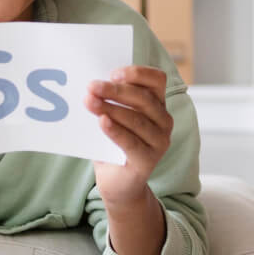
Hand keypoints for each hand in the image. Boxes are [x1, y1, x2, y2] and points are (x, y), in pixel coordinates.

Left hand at [85, 65, 172, 204]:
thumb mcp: (112, 116)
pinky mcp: (149, 160)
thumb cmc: (112, 143)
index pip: (157, 80)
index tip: (113, 73)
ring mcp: (159, 141)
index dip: (137, 73)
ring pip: (136, 119)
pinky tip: (102, 121)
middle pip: (143, 99)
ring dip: (111, 108)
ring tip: (90, 102)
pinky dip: (115, 130)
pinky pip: (131, 142)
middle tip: (92, 87)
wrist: (116, 181)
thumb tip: (92, 85)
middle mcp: (164, 121)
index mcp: (157, 104)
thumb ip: (108, 100)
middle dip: (115, 90)